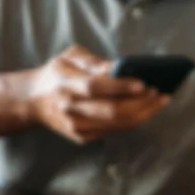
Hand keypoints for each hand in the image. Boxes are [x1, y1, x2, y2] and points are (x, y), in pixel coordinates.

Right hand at [22, 46, 171, 144]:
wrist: (34, 101)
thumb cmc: (57, 74)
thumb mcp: (70, 57)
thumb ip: (93, 61)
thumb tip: (119, 68)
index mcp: (65, 84)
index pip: (95, 87)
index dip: (121, 87)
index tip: (144, 84)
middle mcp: (70, 108)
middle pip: (112, 111)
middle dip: (141, 104)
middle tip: (160, 93)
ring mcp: (76, 126)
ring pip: (117, 125)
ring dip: (143, 114)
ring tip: (160, 101)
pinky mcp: (82, 137)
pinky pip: (114, 131)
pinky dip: (133, 121)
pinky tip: (145, 110)